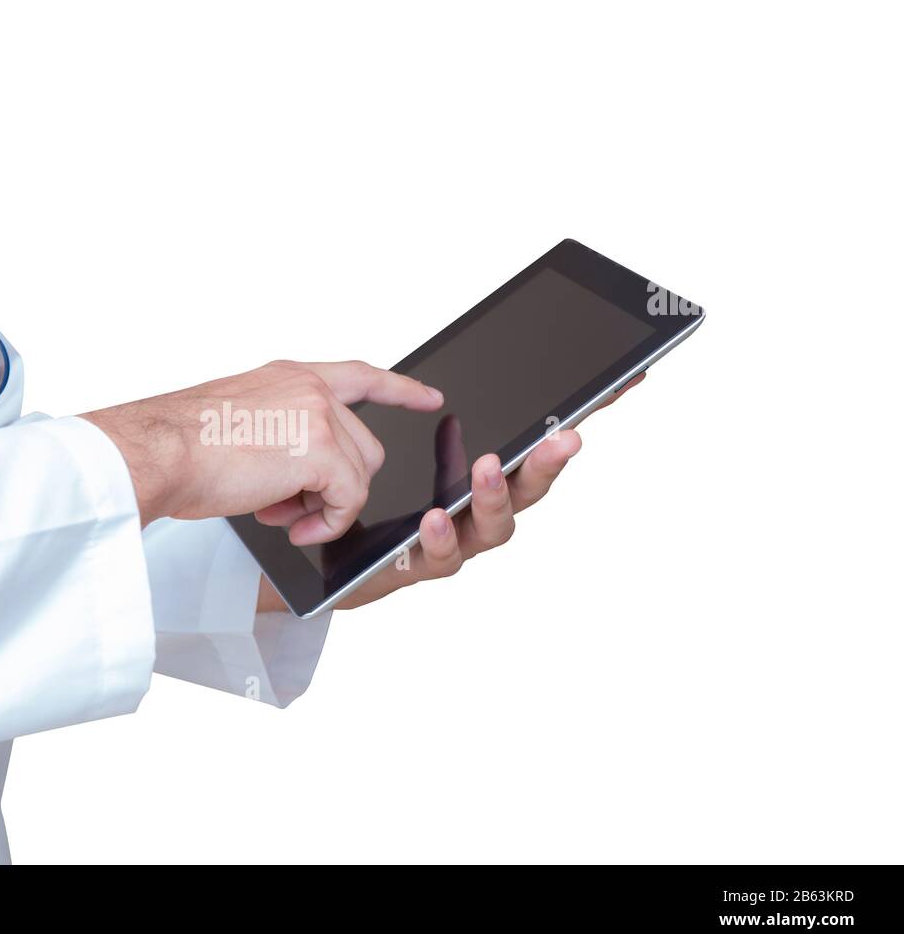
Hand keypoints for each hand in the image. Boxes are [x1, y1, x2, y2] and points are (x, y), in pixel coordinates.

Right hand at [81, 360, 443, 540]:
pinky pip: (350, 500)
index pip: (360, 375)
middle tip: (288, 507)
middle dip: (335, 486)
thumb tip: (298, 476)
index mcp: (289, 375)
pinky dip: (327, 523)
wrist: (158, 452)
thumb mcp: (238, 422)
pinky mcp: (322, 451)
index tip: (429, 397)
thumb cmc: (178, 445)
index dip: (399, 389)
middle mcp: (310, 387)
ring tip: (282, 517)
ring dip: (326, 507)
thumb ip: (280, 434)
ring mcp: (320, 416)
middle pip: (363, 447)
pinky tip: (293, 527)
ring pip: (360, 476)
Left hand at [255, 373, 645, 610]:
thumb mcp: (387, 435)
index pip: (534, 440)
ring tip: (487, 468)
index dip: (579, 413)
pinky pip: (439, 558)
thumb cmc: (357, 485)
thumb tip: (444, 365)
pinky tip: (433, 517)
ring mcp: (453, 543)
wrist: (310, 541)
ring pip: (494, 528)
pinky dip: (441, 537)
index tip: (623, 381)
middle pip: (529, 488)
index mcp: (476, 472)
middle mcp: (475, 510)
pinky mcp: (418, 569)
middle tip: (565, 437)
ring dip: (495, 496)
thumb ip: (416, 404)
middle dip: (549, 461)